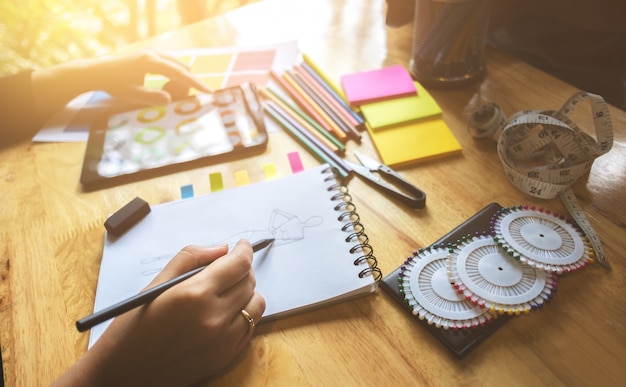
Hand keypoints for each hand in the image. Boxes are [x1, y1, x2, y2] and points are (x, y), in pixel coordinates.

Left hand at [32, 50, 211, 120]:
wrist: (97, 72)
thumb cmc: (114, 85)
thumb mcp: (132, 94)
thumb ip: (151, 97)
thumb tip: (169, 99)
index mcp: (151, 63)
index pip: (179, 73)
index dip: (195, 83)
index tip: (207, 91)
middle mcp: (153, 55)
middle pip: (180, 66)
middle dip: (192, 79)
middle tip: (203, 90)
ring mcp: (150, 54)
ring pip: (174, 62)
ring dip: (183, 73)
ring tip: (191, 84)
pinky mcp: (147, 57)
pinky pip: (167, 62)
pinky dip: (175, 70)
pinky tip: (176, 76)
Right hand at [53, 240, 264, 385]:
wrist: (124, 374)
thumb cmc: (133, 327)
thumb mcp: (155, 285)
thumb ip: (191, 259)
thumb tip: (222, 249)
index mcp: (195, 294)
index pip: (239, 264)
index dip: (244, 250)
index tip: (242, 245)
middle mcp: (215, 317)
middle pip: (249, 282)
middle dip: (243, 269)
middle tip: (230, 266)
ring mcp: (224, 340)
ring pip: (256, 305)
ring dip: (248, 292)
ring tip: (230, 289)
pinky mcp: (226, 357)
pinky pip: (250, 328)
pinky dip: (244, 314)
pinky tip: (226, 311)